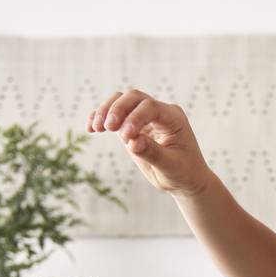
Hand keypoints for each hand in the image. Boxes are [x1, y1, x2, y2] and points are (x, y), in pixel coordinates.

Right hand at [87, 90, 215, 196]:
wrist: (184, 179)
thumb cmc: (182, 172)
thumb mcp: (170, 166)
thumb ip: (152, 152)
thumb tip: (132, 142)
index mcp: (173, 118)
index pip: (151, 107)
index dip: (135, 117)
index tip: (125, 137)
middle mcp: (160, 112)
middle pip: (134, 97)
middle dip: (117, 109)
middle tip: (106, 128)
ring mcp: (145, 117)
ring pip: (121, 101)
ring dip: (106, 111)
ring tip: (96, 128)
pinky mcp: (132, 125)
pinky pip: (114, 114)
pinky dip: (101, 117)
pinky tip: (90, 128)